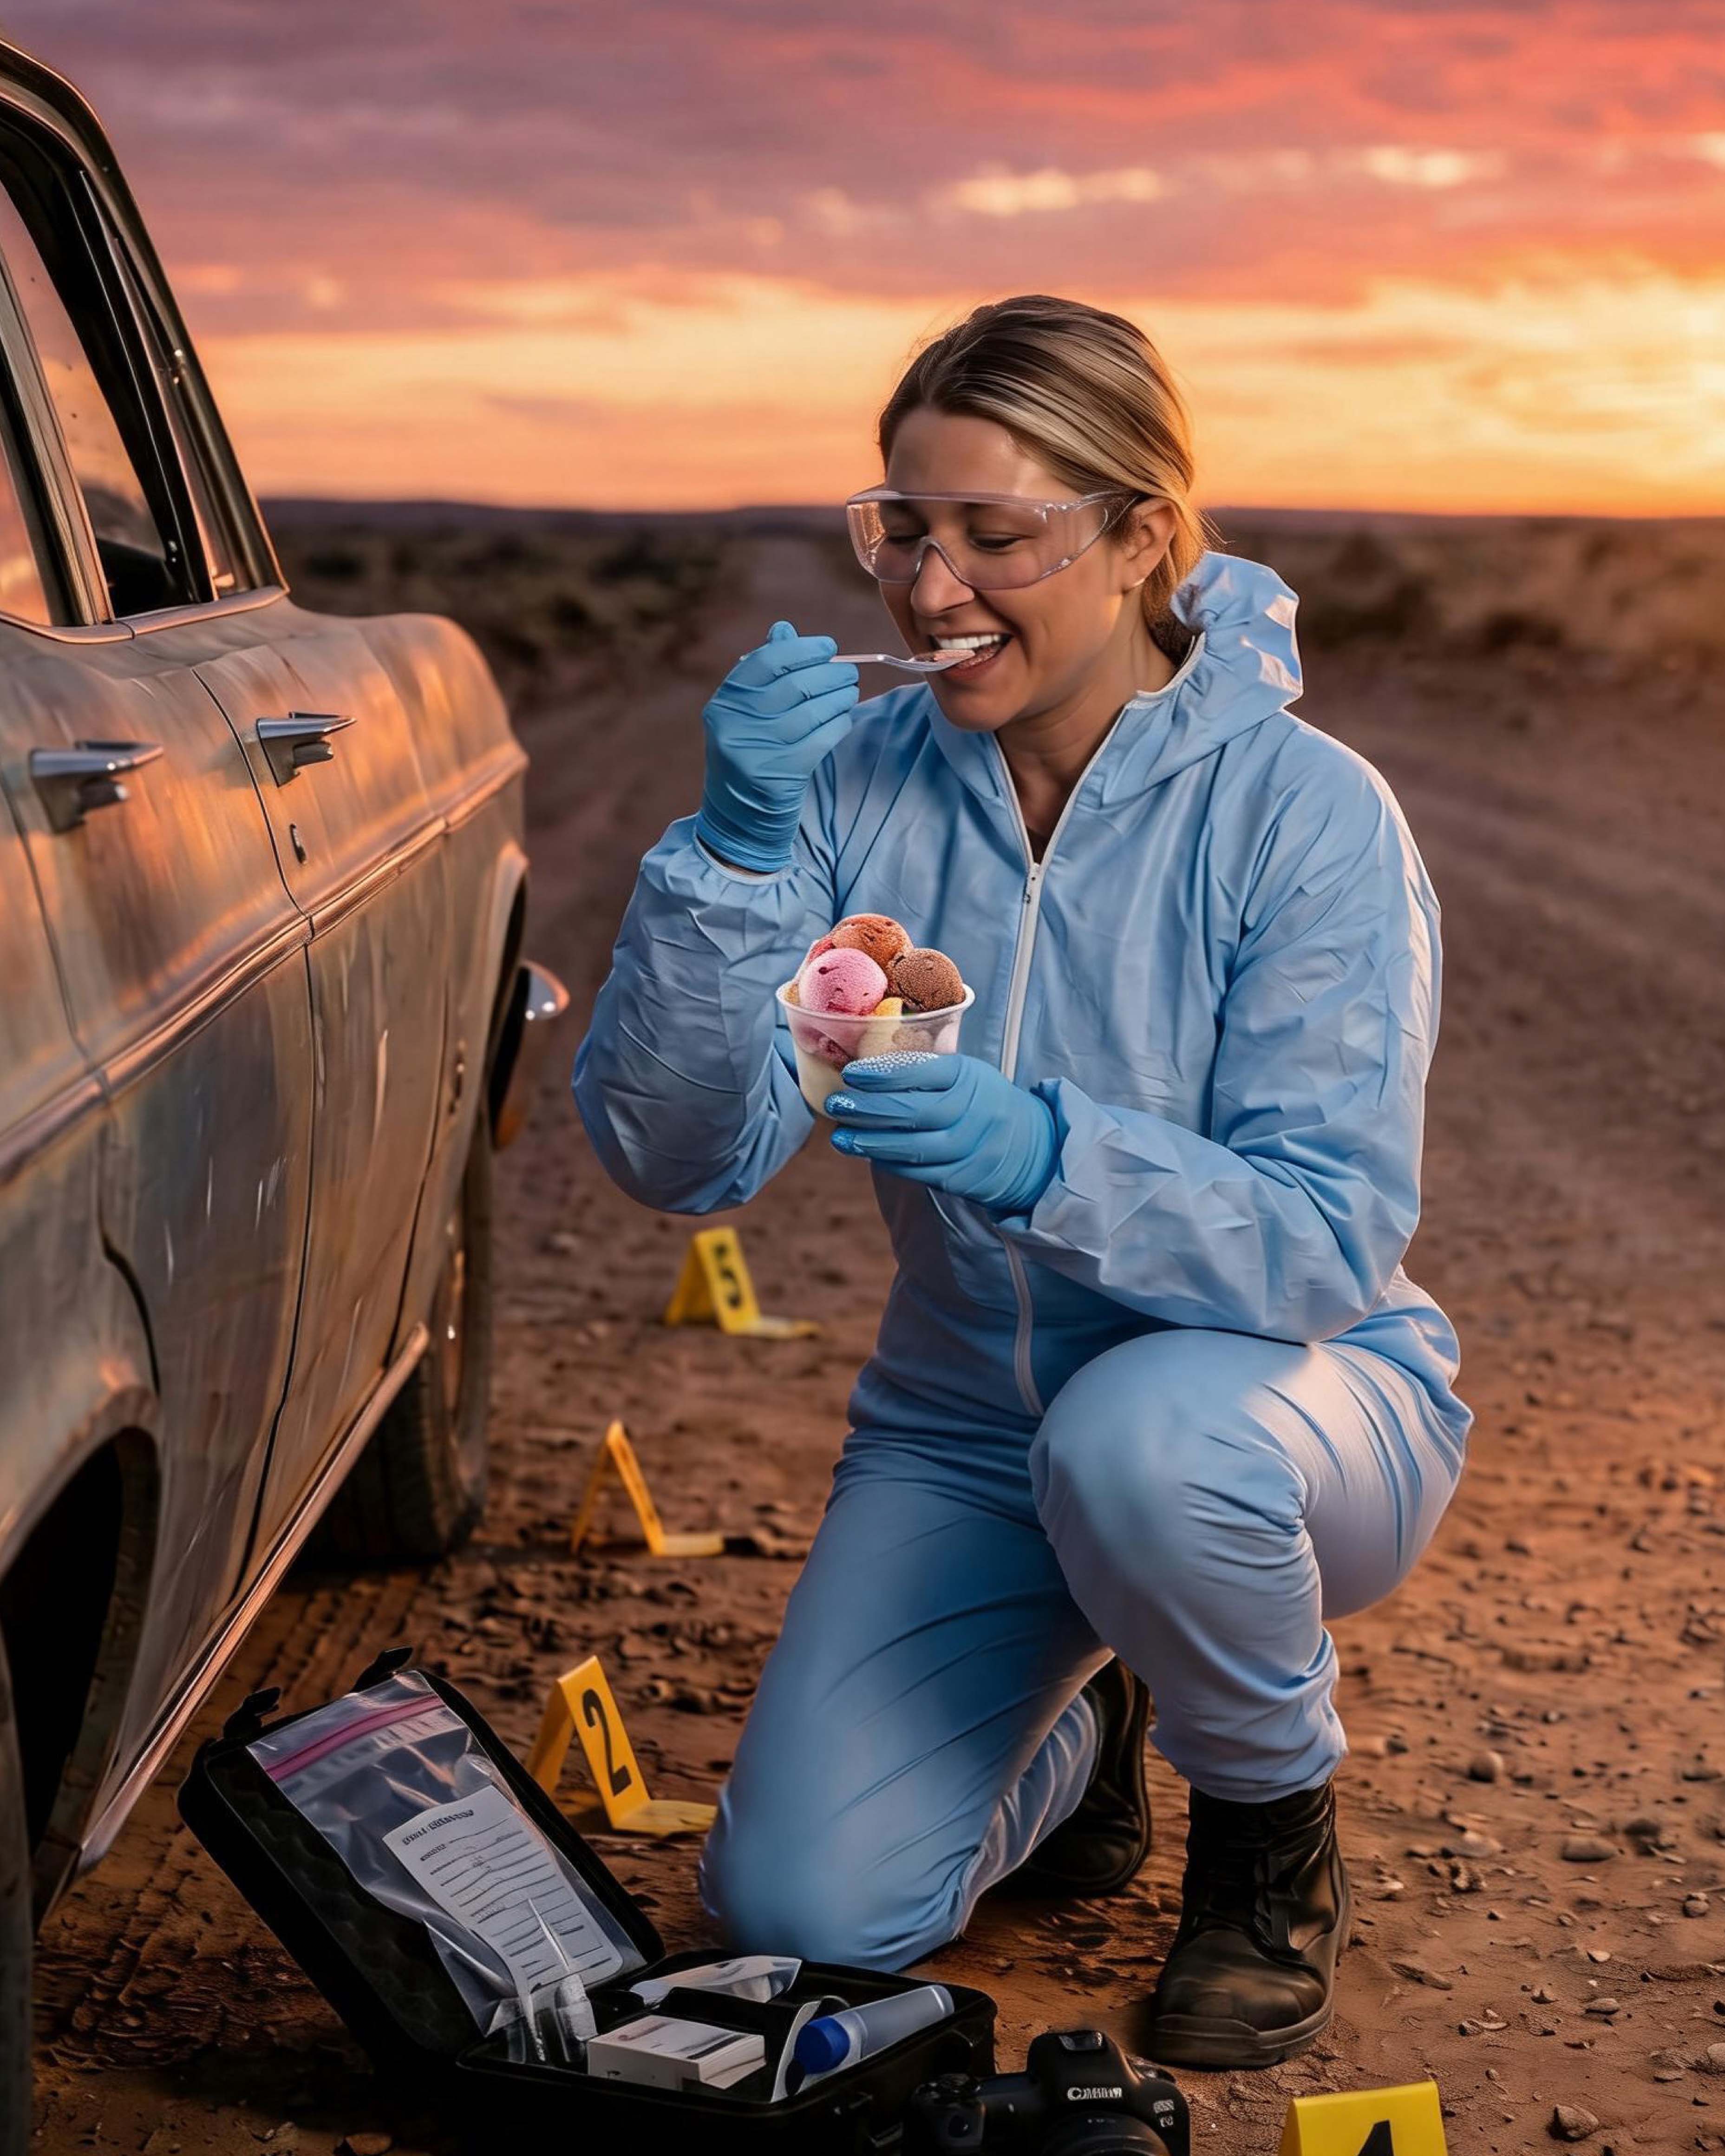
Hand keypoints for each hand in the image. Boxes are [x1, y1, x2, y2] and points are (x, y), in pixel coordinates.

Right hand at [695, 620, 858, 872]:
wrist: (738, 818)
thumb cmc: (749, 754)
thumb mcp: (745, 714)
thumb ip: (763, 674)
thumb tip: (784, 630)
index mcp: (725, 703)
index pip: (768, 661)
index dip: (803, 649)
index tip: (828, 647)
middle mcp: (735, 725)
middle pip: (795, 684)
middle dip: (831, 674)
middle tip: (849, 673)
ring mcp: (757, 752)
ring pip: (813, 711)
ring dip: (841, 698)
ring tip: (850, 693)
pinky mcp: (780, 776)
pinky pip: (822, 739)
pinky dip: (839, 725)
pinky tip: (843, 719)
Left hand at [826, 1053, 1059, 1216]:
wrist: (1031, 1148)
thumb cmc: (983, 1101)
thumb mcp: (965, 1074)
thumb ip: (925, 1070)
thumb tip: (865, 1067)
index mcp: (968, 1077)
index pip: (922, 1072)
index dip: (883, 1074)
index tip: (851, 1075)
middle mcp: (971, 1112)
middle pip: (913, 1112)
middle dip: (868, 1109)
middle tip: (836, 1105)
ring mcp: (968, 1148)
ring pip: (912, 1147)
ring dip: (870, 1143)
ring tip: (840, 1138)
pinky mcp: (962, 1178)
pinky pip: (918, 1171)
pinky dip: (889, 1162)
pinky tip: (866, 1153)